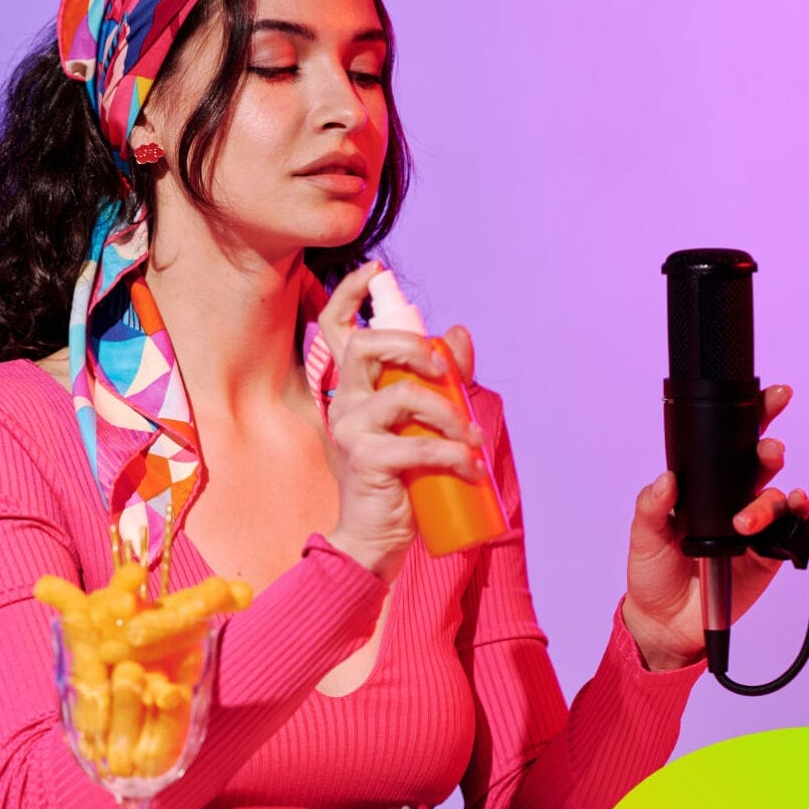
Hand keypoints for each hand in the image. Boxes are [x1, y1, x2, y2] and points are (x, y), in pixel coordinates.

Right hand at [317, 262, 484, 583]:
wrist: (374, 537)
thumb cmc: (398, 479)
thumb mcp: (423, 423)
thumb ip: (441, 380)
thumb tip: (460, 333)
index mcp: (353, 388)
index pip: (335, 330)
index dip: (348, 295)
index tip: (374, 271)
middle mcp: (343, 401)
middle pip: (367, 346)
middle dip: (414, 347)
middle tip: (447, 372)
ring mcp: (349, 429)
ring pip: (403, 394)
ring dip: (449, 413)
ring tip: (473, 439)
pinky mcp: (364, 458)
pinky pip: (416, 445)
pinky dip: (452, 454)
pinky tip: (470, 467)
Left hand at [620, 384, 808, 670]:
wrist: (665, 622)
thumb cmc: (652, 572)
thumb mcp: (642, 536)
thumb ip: (651, 507)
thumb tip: (666, 480)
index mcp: (702, 488)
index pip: (728, 446)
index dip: (753, 417)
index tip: (771, 396)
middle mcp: (732, 500)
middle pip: (761, 465)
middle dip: (769, 450)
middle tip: (767, 452)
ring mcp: (754, 527)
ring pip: (778, 498)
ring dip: (772, 500)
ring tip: (747, 521)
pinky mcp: (769, 555)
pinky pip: (793, 533)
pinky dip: (799, 520)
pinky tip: (794, 513)